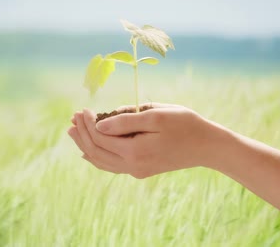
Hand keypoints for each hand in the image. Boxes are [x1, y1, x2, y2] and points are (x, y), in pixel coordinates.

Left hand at [67, 103, 221, 178]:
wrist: (207, 146)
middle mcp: (132, 166)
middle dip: (82, 133)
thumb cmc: (184, 124)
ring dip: (85, 145)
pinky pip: (112, 166)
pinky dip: (97, 157)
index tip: (82, 109)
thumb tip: (99, 125)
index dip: (86, 123)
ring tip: (72, 131)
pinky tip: (88, 151)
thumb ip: (125, 120)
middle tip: (72, 116)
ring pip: (101, 161)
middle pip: (96, 151)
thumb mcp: (155, 115)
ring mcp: (136, 171)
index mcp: (134, 151)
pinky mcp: (141, 170)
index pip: (99, 138)